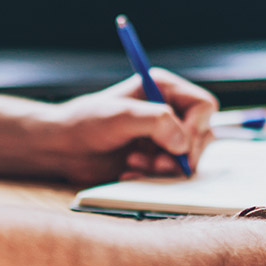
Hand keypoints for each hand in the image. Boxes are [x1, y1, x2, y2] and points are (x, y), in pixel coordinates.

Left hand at [42, 68, 217, 184]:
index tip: (179, 145)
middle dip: (181, 154)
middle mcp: (169, 110)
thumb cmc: (86, 123)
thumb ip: (157, 122)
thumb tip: (183, 143)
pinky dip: (156, 178)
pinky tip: (131, 173)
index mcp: (163, 88)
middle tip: (157, 164)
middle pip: (202, 134)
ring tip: (136, 166)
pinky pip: (173, 173)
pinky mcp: (156, 158)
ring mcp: (164, 136)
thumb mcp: (121, 116)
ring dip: (167, 168)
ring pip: (189, 157)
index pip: (203, 106)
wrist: (63, 148)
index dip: (196, 127)